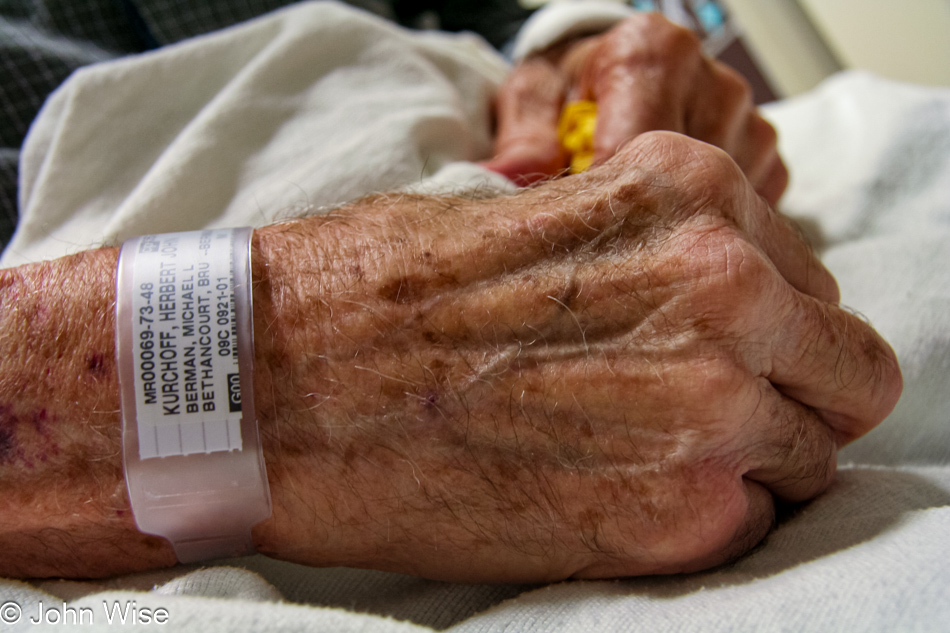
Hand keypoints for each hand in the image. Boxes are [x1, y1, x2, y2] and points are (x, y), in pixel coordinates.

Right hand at [251, 132, 899, 581]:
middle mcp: (723, 286)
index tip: (720, 357)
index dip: (771, 335)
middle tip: (699, 416)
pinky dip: (695, 520)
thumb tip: (722, 310)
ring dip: (743, 463)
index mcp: (690, 196)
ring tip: (634, 457)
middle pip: (845, 376)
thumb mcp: (543, 214)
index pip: (815, 292)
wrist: (281, 382)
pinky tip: (607, 494)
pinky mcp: (670, 513)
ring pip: (806, 459)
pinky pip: (746, 527)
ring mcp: (707, 404)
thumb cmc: (383, 294)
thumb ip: (655, 254)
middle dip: (786, 397)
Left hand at [485, 13, 787, 204]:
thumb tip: (508, 175)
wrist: (607, 82)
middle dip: (642, 218)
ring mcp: (746, 120)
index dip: (608, 202)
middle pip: (688, 182)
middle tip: (604, 236)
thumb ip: (523, 137)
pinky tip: (670, 217)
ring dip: (675, 223)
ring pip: (721, 204)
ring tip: (634, 219)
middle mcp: (712, 80)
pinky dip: (708, 225)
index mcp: (654, 53)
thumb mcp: (532, 101)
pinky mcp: (766, 157)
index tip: (582, 232)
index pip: (643, 148)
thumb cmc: (571, 92)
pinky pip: (749, 211)